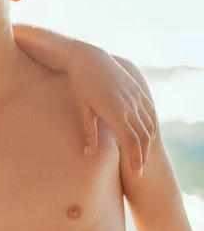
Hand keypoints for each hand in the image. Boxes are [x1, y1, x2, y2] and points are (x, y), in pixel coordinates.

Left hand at [68, 44, 156, 175]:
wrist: (89, 57)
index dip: (135, 160)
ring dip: (147, 143)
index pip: (131, 142)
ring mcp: (136, 97)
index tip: (135, 173)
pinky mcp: (138, 90)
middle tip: (138, 170)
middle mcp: (129, 105)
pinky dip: (151, 126)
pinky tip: (147, 135)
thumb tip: (87, 154)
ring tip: (141, 155)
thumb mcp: (83, 109)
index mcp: (115, 112)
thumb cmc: (81, 84)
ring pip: (148, 125)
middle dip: (142, 156)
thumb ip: (88, 132)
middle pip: (143, 137)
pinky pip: (150, 112)